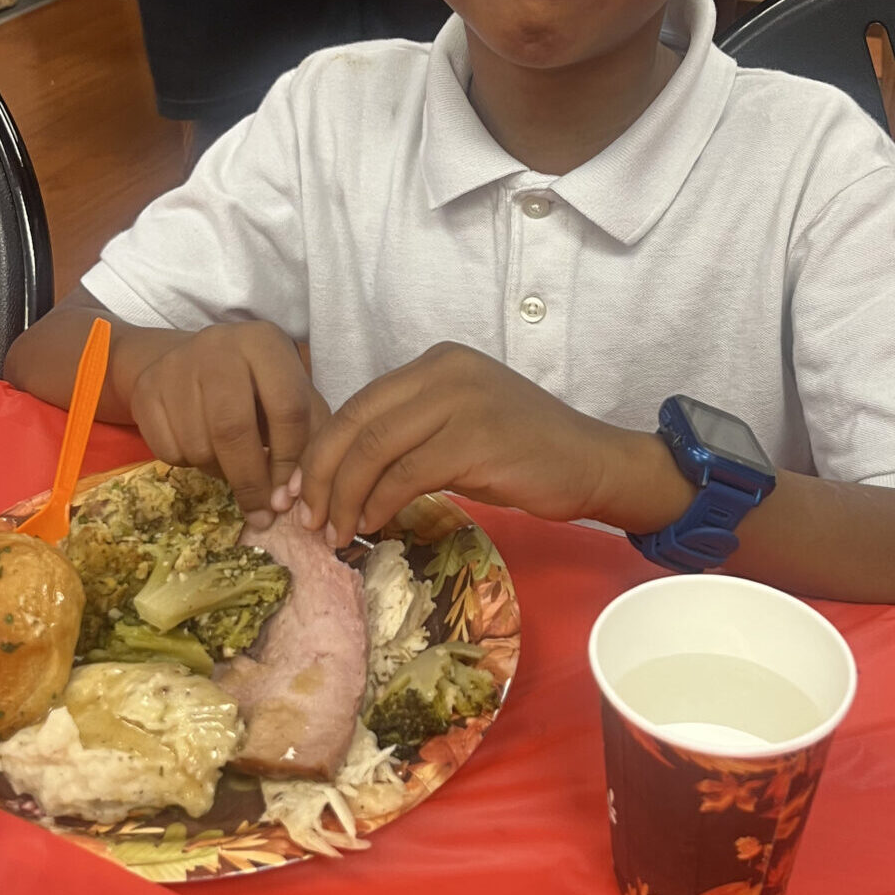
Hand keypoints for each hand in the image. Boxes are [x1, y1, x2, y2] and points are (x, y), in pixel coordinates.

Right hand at [126, 321, 329, 513]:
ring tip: (231, 465)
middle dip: (250, 480)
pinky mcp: (146, 390)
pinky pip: (168, 451)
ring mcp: (176, 366)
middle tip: (261, 512)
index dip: (290, 459)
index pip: (286, 408)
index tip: (288, 495)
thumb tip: (289, 496)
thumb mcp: (292, 395)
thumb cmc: (257, 385)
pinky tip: (203, 448)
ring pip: (198, 445)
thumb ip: (304, 440)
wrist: (193, 359)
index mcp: (264, 343)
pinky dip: (189, 464)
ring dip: (219, 473)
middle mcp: (218, 345)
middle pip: (232, 429)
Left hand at [293, 342, 629, 544]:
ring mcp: (460, 401)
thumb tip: (341, 476)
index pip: (358, 404)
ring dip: (346, 496)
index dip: (321, 451)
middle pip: (357, 422)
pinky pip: (406, 473)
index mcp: (435, 363)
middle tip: (307, 517)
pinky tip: (374, 525)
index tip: (301, 492)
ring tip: (336, 531)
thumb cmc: (524, 452)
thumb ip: (408, 435)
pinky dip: (381, 502)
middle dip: (322, 475)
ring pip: (375, 449)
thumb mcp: (458, 428)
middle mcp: (443, 371)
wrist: (592, 462)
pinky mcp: (475, 439)